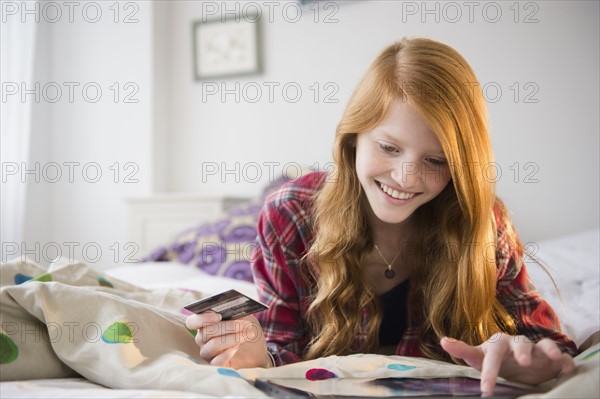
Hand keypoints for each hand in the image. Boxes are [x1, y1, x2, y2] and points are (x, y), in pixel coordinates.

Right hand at [185, 311, 271, 368]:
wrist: (258, 351)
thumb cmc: (247, 331)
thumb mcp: (244, 316)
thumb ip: (236, 310)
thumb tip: (232, 304)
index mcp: (205, 324)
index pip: (192, 322)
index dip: (202, 318)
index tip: (218, 316)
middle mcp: (203, 340)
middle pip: (206, 332)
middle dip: (228, 326)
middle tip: (246, 324)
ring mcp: (209, 354)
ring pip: (213, 345)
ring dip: (233, 338)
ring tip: (248, 334)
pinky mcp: (217, 366)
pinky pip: (215, 362)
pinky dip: (227, 353)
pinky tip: (237, 348)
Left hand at [440, 333, 574, 396]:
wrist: (515, 362)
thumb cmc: (495, 359)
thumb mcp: (479, 357)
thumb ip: (463, 350)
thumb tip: (443, 340)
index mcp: (499, 345)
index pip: (493, 354)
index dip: (489, 371)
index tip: (486, 390)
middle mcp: (519, 344)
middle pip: (521, 342)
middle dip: (523, 350)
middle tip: (523, 362)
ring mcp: (537, 350)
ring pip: (544, 344)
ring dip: (549, 349)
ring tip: (553, 357)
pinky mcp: (552, 359)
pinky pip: (562, 357)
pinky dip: (566, 361)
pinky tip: (568, 370)